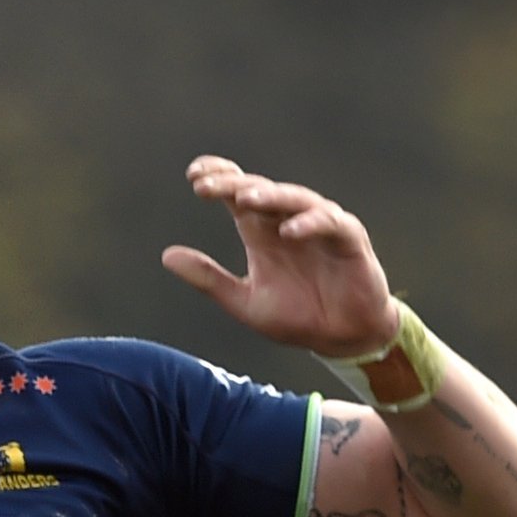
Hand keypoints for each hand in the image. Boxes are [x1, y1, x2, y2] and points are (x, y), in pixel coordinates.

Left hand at [162, 155, 400, 357]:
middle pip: (261, 190)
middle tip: (206, 185)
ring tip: (245, 198)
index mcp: (262, 232)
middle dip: (234, 185)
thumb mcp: (244, 302)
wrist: (341, 339)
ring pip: (294, 200)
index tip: (194, 176)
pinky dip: (310, 224)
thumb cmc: (297, 316)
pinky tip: (289, 231)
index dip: (220, 179)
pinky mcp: (349, 240)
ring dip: (270, 196)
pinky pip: (330, 224)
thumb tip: (166, 255)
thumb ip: (208, 279)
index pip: (239, 194)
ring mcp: (320, 227)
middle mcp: (289, 222)